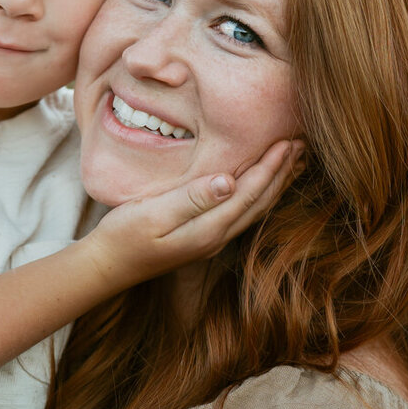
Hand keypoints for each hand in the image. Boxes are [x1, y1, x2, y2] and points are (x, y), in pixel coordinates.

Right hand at [82, 137, 300, 288]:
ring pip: (254, 209)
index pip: (249, 193)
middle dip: (282, 173)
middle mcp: (216, 238)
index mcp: (208, 230)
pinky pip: (241, 212)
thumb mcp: (153, 213)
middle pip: (259, 202)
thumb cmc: (123, 236)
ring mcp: (211, 240)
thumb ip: (191, 199)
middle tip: (301, 144)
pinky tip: (260, 183)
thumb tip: (228, 182)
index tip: (288, 141)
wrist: (105, 267)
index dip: (271, 167)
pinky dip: (258, 193)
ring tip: (291, 161)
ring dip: (275, 184)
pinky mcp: (202, 238)